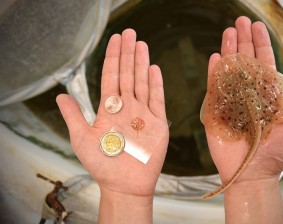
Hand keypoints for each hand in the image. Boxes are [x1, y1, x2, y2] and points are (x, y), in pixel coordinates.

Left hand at [56, 29, 168, 196]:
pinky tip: (153, 69)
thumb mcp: (82, 139)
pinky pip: (157, 100)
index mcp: (109, 109)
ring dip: (141, 63)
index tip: (115, 39)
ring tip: (141, 44)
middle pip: (127, 74)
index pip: (111, 77)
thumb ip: (73, 116)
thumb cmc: (102, 165)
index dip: (112, 58)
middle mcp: (126, 107)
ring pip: (142, 82)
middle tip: (130, 33)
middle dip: (128, 53)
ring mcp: (143, 113)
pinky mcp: (158, 123)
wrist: (125, 185)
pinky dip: (156, 84)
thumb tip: (59, 95)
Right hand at [204, 16, 282, 183]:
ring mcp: (231, 101)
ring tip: (228, 32)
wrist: (252, 174)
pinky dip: (214, 72)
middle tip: (239, 21)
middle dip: (243, 41)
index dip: (261, 44)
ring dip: (229, 50)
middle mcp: (248, 94)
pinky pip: (214, 87)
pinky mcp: (216, 111)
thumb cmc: (277, 154)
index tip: (257, 26)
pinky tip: (215, 57)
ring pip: (229, 70)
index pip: (264, 63)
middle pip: (245, 62)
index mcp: (267, 95)